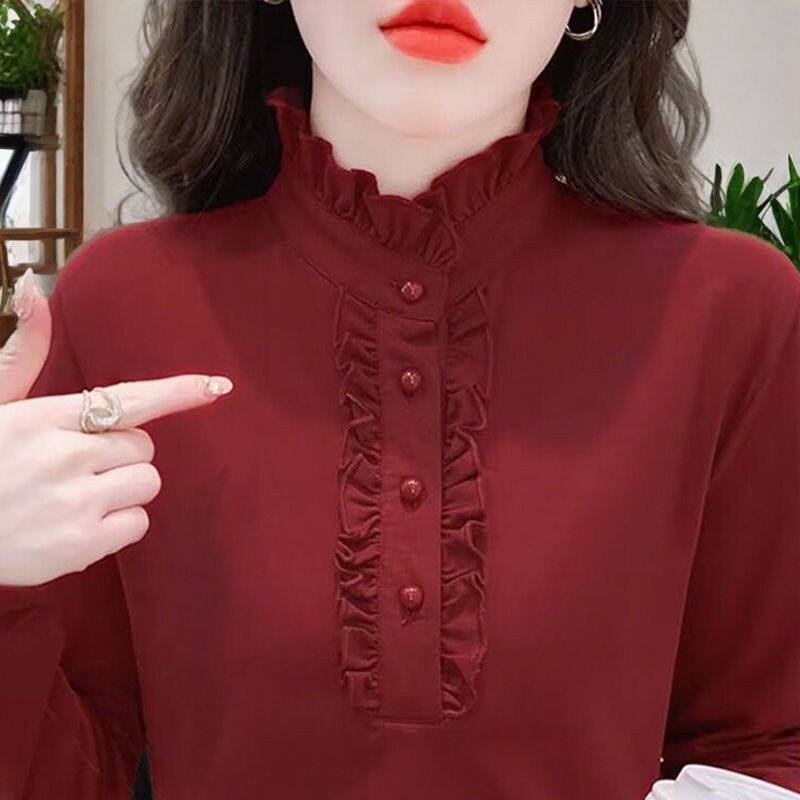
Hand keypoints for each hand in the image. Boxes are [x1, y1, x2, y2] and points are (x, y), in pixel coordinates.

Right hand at [0, 269, 233, 586]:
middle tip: (79, 467)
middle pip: (143, 445)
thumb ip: (24, 352)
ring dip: (125, 488)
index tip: (216, 387)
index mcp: (44, 417)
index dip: (176, 393)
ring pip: (147, 482)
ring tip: (79, 496)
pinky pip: (138, 523)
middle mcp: (65, 456)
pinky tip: (81, 524)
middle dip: (123, 454)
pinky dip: (119, 525)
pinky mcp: (81, 545)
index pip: (127, 399)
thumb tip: (34, 290)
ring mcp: (75, 503)